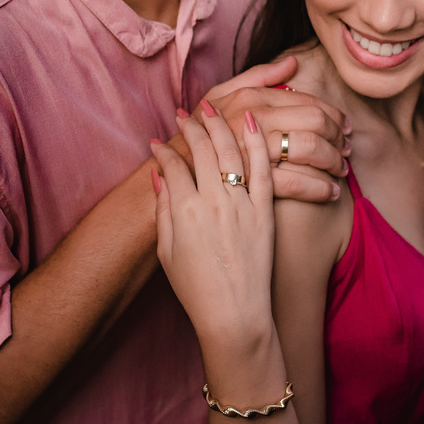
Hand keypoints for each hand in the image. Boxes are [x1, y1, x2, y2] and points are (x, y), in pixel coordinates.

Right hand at [151, 102, 274, 349]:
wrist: (235, 315)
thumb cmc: (196, 288)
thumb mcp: (166, 249)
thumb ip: (162, 208)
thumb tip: (159, 174)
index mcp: (184, 210)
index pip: (172, 164)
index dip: (163, 149)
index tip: (160, 142)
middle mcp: (213, 202)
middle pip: (201, 148)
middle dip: (191, 125)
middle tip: (186, 114)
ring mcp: (242, 205)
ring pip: (231, 150)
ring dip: (220, 123)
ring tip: (212, 108)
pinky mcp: (265, 212)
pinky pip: (263, 168)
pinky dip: (257, 141)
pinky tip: (252, 120)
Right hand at [204, 56, 349, 202]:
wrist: (170, 172)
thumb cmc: (195, 134)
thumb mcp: (219, 96)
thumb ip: (258, 77)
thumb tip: (293, 63)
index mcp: (250, 98)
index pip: (307, 101)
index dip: (334, 114)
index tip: (345, 126)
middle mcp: (254, 120)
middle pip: (316, 122)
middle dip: (339, 137)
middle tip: (347, 149)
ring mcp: (253, 150)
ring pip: (311, 149)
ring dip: (333, 162)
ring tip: (341, 171)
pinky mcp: (252, 182)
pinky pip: (297, 182)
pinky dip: (320, 188)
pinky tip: (330, 192)